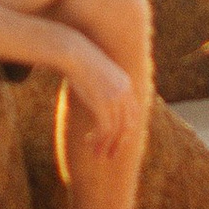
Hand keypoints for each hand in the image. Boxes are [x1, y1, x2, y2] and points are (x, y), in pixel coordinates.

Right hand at [59, 39, 136, 161]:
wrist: (74, 53)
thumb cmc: (81, 62)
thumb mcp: (100, 74)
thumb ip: (106, 88)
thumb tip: (101, 100)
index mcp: (127, 85)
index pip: (133, 114)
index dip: (126, 130)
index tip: (117, 140)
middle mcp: (125, 93)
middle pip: (128, 125)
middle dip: (119, 143)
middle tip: (110, 155)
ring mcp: (115, 98)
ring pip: (115, 130)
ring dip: (106, 145)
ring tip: (97, 155)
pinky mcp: (103, 104)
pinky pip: (104, 129)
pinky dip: (98, 139)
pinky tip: (88, 142)